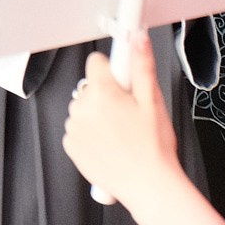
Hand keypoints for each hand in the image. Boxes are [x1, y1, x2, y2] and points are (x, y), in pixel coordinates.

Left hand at [61, 36, 188, 224]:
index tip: (123, 83)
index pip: (96, 62)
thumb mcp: (153, 101)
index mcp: (102, 92)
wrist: (148, 186)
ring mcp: (74, 128)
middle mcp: (82, 108)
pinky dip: (90, 134)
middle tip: (129, 113)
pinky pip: (78, 129)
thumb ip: (142, 65)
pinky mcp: (71, 146)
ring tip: (121, 132)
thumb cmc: (153, 147)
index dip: (113, 71)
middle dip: (107, 95)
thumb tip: (138, 38)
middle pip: (90, 87)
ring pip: (84, 109)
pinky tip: (110, 144)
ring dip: (98, 115)